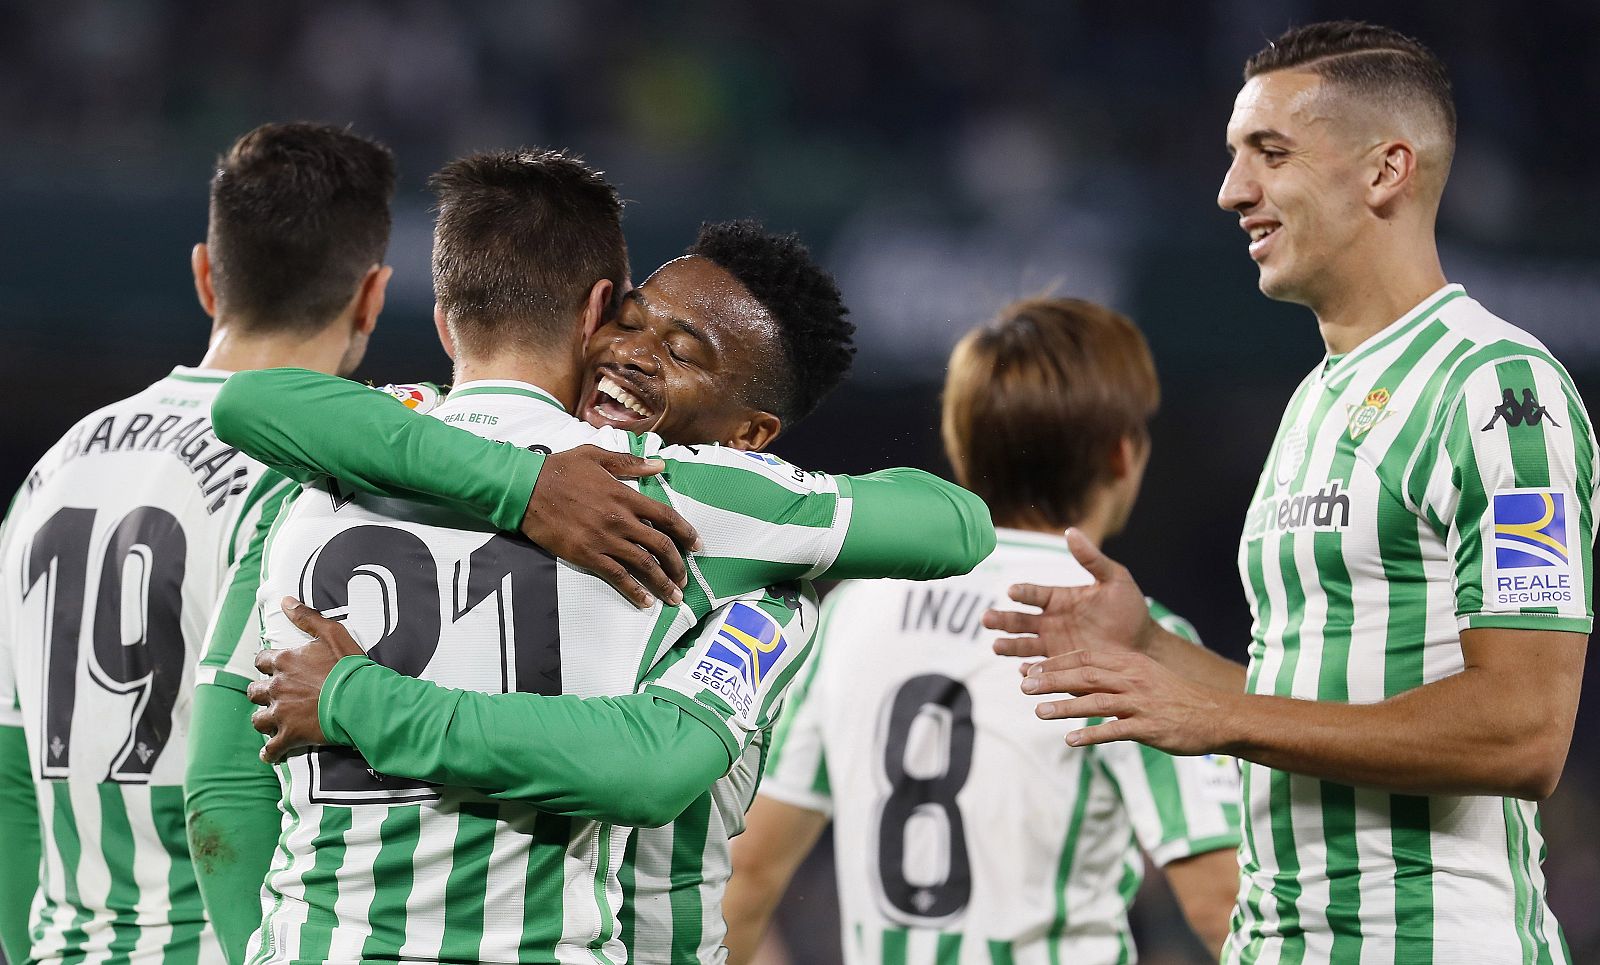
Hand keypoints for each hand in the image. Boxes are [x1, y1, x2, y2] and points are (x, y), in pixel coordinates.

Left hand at [247, 597, 363, 762]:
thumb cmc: (349, 667)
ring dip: (263, 720)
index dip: (267, 664)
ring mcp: (281, 713)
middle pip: (254, 691)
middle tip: (273, 695)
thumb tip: (285, 601)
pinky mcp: (290, 735)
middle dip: (261, 693)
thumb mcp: (331, 633)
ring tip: (271, 721)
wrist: (361, 699)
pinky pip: (271, 749)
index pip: (262, 660)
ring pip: (258, 719)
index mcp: (285, 662)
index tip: (273, 667)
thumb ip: (306, 617)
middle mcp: (277, 687)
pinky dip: (269, 752)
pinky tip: (270, 754)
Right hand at [522, 445, 700, 608]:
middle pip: (661, 545)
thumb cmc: (559, 469)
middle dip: (678, 564)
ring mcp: (605, 539)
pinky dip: (634, 590)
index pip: (666, 516)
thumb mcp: (596, 456)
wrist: (525, 489)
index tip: (697, 544)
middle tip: (685, 578)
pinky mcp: (587, 555)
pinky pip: (617, 576)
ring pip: (644, 564)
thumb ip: (629, 463)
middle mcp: (621, 520)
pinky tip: (645, 601)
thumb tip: (659, 465)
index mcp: (625, 495)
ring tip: (674, 596)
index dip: (686, 532)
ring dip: (663, 583)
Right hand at [984, 528, 1159, 659]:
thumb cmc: (1130, 610)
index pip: (1034, 594)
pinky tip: (1024, 672)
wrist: (1145, 646)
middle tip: (986, 619)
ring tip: (996, 646)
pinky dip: (1031, 670)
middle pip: (1019, 620)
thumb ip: (1091, 558)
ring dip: (1009, 646)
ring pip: (1023, 645)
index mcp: (1059, 599)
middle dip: (1002, 620)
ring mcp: (1054, 645)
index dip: (1023, 593)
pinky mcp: (1061, 666)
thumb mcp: (1115, 579)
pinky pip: (1041, 669)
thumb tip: (1071, 531)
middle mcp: (1051, 622)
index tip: (1013, 591)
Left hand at [1022, 649, 1233, 754]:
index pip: (1086, 657)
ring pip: (1096, 701)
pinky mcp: (1150, 728)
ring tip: (1039, 711)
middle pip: (1086, 675)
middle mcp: (1134, 679)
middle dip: (1052, 679)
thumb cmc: (1173, 697)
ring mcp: (1142, 703)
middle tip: (1024, 686)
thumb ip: (1110, 678)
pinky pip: (1116, 730)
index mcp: (1130, 663)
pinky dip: (1091, 734)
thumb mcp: (1143, 677)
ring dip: (1065, 706)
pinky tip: (1070, 739)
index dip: (1056, 663)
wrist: (1215, 716)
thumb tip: (1071, 683)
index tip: (1031, 669)